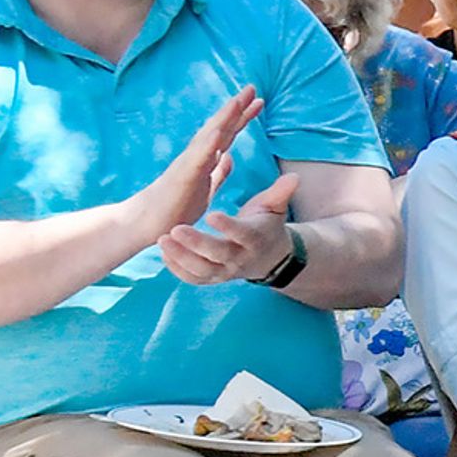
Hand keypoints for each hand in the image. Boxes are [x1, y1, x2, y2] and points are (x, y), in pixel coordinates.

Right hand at [130, 87, 260, 240]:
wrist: (147, 224)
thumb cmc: (174, 207)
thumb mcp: (205, 188)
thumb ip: (217, 173)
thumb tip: (228, 156)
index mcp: (204, 161)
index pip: (227, 134)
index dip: (242, 117)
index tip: (258, 101)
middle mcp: (196, 157)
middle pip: (219, 128)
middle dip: (235, 108)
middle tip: (251, 88)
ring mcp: (188, 165)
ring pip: (208, 136)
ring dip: (223, 118)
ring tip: (238, 100)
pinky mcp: (182, 177)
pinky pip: (197, 158)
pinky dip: (209, 143)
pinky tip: (221, 130)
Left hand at [158, 171, 295, 287]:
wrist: (270, 257)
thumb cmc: (267, 226)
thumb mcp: (275, 208)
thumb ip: (280, 193)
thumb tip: (294, 177)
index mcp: (256, 239)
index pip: (242, 234)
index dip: (228, 227)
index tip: (212, 214)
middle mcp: (241, 258)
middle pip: (218, 255)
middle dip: (196, 243)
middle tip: (175, 229)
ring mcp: (226, 271)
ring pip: (202, 270)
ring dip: (180, 257)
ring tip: (162, 240)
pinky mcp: (214, 278)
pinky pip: (194, 279)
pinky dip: (177, 270)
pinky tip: (164, 253)